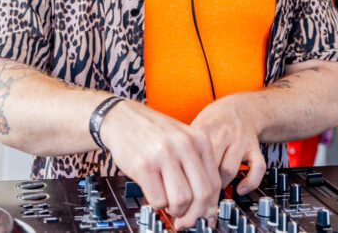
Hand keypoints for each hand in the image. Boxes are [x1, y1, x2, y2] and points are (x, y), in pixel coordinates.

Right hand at [100, 100, 220, 228]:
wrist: (123, 117)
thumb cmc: (154, 131)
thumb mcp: (183, 139)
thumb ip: (196, 166)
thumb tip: (206, 204)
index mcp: (199, 139)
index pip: (214, 182)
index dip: (209, 206)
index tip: (203, 216)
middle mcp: (184, 145)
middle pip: (202, 194)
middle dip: (194, 214)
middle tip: (185, 218)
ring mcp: (164, 154)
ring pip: (182, 200)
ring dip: (175, 210)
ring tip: (168, 202)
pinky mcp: (144, 165)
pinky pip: (158, 200)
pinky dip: (157, 204)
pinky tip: (153, 192)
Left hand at [190, 95, 265, 194]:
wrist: (242, 107)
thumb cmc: (215, 120)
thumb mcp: (197, 125)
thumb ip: (185, 147)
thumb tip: (168, 173)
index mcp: (206, 128)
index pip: (193, 157)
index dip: (185, 179)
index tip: (180, 194)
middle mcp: (224, 133)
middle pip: (210, 165)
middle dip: (202, 187)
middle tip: (194, 200)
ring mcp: (241, 141)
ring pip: (230, 170)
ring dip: (220, 186)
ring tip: (211, 194)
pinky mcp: (255, 147)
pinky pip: (257, 168)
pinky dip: (250, 182)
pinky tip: (239, 189)